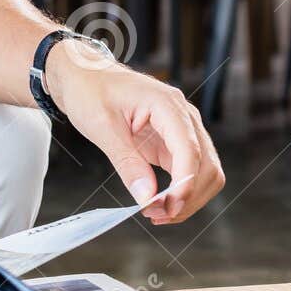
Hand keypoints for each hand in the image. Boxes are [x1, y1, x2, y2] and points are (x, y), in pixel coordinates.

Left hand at [44, 40, 224, 223]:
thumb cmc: (90, 91)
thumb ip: (127, 163)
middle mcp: (183, 116)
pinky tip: (160, 202)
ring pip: (205, 172)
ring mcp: (183, 129)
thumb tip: (147, 197)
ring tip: (158, 213)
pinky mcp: (174, 141)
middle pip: (207, 166)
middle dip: (188, 196)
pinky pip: (190, 171)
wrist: (84, 76)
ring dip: (189, 197)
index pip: (190, 150)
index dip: (185, 184)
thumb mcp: (102, 127)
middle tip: (157, 215)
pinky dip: (182, 190)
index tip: (167, 206)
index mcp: (167, 105)